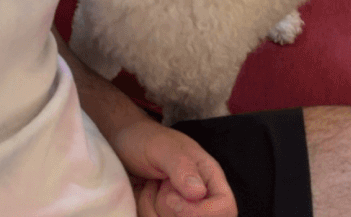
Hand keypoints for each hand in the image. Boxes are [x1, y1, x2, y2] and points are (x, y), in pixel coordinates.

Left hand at [111, 117, 236, 216]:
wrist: (124, 145)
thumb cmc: (146, 140)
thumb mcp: (163, 148)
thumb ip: (182, 166)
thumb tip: (199, 192)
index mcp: (209, 178)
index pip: (226, 208)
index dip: (202, 213)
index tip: (174, 201)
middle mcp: (200, 198)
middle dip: (170, 211)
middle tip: (160, 184)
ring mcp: (181, 210)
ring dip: (152, 209)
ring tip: (150, 185)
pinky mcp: (164, 216)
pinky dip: (144, 212)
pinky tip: (143, 195)